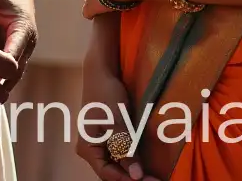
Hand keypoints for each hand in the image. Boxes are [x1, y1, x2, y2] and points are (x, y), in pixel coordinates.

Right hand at [76, 44, 157, 180]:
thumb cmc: (105, 93)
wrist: (101, 71)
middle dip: (133, 177)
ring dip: (134, 170)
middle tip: (154, 180)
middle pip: (112, 172)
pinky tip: (146, 163)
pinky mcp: (108, 138)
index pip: (107, 174)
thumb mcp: (117, 121)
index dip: (127, 180)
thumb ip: (125, 148)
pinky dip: (132, 159)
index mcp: (87, 148)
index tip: (148, 180)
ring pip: (117, 165)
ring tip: (153, 175)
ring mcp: (99, 144)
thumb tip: (136, 176)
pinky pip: (120, 155)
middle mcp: (91, 150)